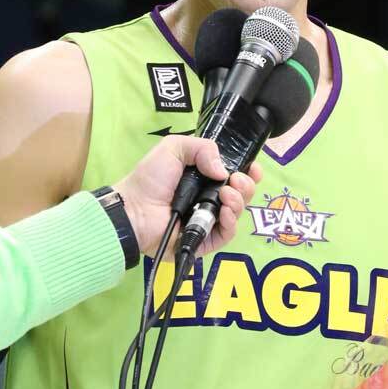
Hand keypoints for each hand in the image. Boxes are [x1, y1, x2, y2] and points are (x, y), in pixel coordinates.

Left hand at [116, 135, 261, 257]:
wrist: (135, 209)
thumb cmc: (151, 178)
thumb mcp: (174, 148)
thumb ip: (202, 148)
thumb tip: (223, 171)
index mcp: (205, 178)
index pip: (236, 175)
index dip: (249, 171)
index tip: (252, 167)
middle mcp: (210, 198)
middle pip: (243, 194)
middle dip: (246, 185)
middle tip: (234, 180)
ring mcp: (209, 220)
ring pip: (238, 213)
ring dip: (239, 201)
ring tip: (226, 195)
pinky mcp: (205, 240)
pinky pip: (228, 234)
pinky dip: (231, 222)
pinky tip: (224, 212)